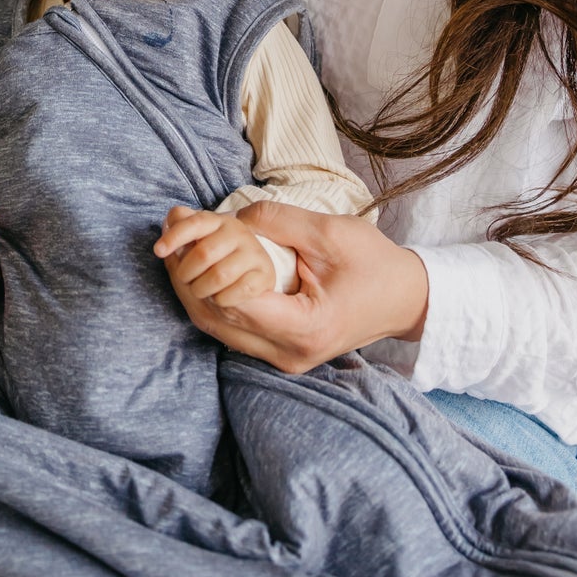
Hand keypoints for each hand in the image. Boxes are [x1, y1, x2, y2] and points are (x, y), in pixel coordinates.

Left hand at [152, 209, 275, 307]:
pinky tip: (219, 298)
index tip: (158, 251)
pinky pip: (237, 292)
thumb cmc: (215, 257)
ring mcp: (253, 252)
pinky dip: (221, 300)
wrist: (250, 273)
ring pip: (219, 276)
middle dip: (186, 272)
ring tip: (200, 290)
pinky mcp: (265, 274)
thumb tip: (166, 222)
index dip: (173, 236)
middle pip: (203, 253)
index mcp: (217, 221)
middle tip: (185, 280)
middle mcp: (237, 232)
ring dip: (202, 289)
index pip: (193, 223)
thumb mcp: (196, 241)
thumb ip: (180, 230)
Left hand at [156, 200, 428, 372]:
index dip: (201, 263)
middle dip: (183, 273)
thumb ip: (277, 222)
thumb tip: (230, 218)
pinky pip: (231, 326)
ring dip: (191, 284)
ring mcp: (281, 358)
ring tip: (175, 241)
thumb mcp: (330, 232)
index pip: (234, 300)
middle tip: (169, 230)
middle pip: (214, 317)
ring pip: (216, 326)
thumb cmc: (376, 265)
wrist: (406, 299)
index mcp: (304, 329)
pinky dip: (210, 295)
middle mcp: (287, 354)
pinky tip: (198, 263)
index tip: (184, 227)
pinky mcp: (278, 351)